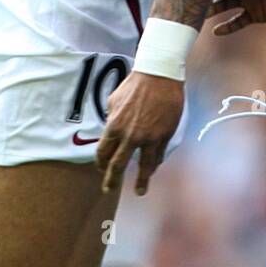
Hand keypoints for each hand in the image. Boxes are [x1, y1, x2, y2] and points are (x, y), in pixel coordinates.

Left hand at [97, 71, 183, 196]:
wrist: (159, 75)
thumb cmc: (135, 85)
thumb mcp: (114, 100)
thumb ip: (111, 118)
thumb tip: (111, 127)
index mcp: (114, 126)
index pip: (103, 152)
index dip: (101, 163)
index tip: (102, 169)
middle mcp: (130, 136)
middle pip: (118, 165)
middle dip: (112, 180)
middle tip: (109, 189)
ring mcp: (148, 138)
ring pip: (143, 166)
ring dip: (140, 181)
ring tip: (139, 191)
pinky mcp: (164, 135)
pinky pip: (158, 155)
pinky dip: (155, 163)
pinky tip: (153, 168)